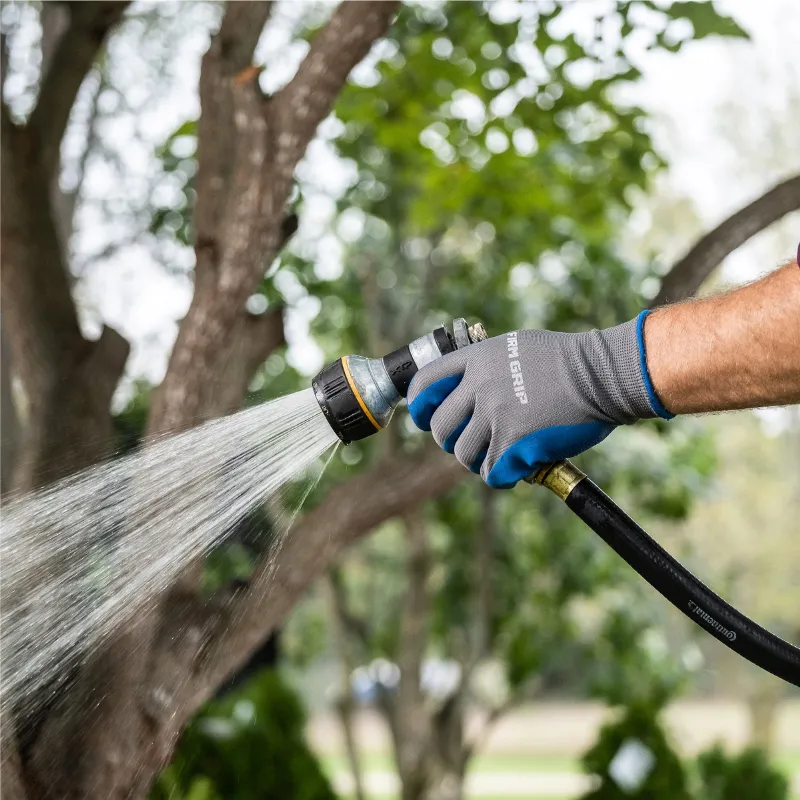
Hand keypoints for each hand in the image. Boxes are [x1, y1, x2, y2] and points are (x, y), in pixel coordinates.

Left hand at [407, 313, 669, 487]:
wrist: (603, 374)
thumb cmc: (569, 360)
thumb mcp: (516, 347)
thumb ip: (486, 365)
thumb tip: (466, 386)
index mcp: (477, 358)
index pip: (424, 384)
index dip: (419, 407)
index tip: (425, 419)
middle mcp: (479, 385)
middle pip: (439, 427)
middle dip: (451, 441)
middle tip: (473, 444)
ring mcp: (495, 413)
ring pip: (464, 455)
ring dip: (480, 461)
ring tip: (502, 455)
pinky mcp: (513, 441)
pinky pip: (492, 472)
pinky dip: (504, 475)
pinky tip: (520, 467)